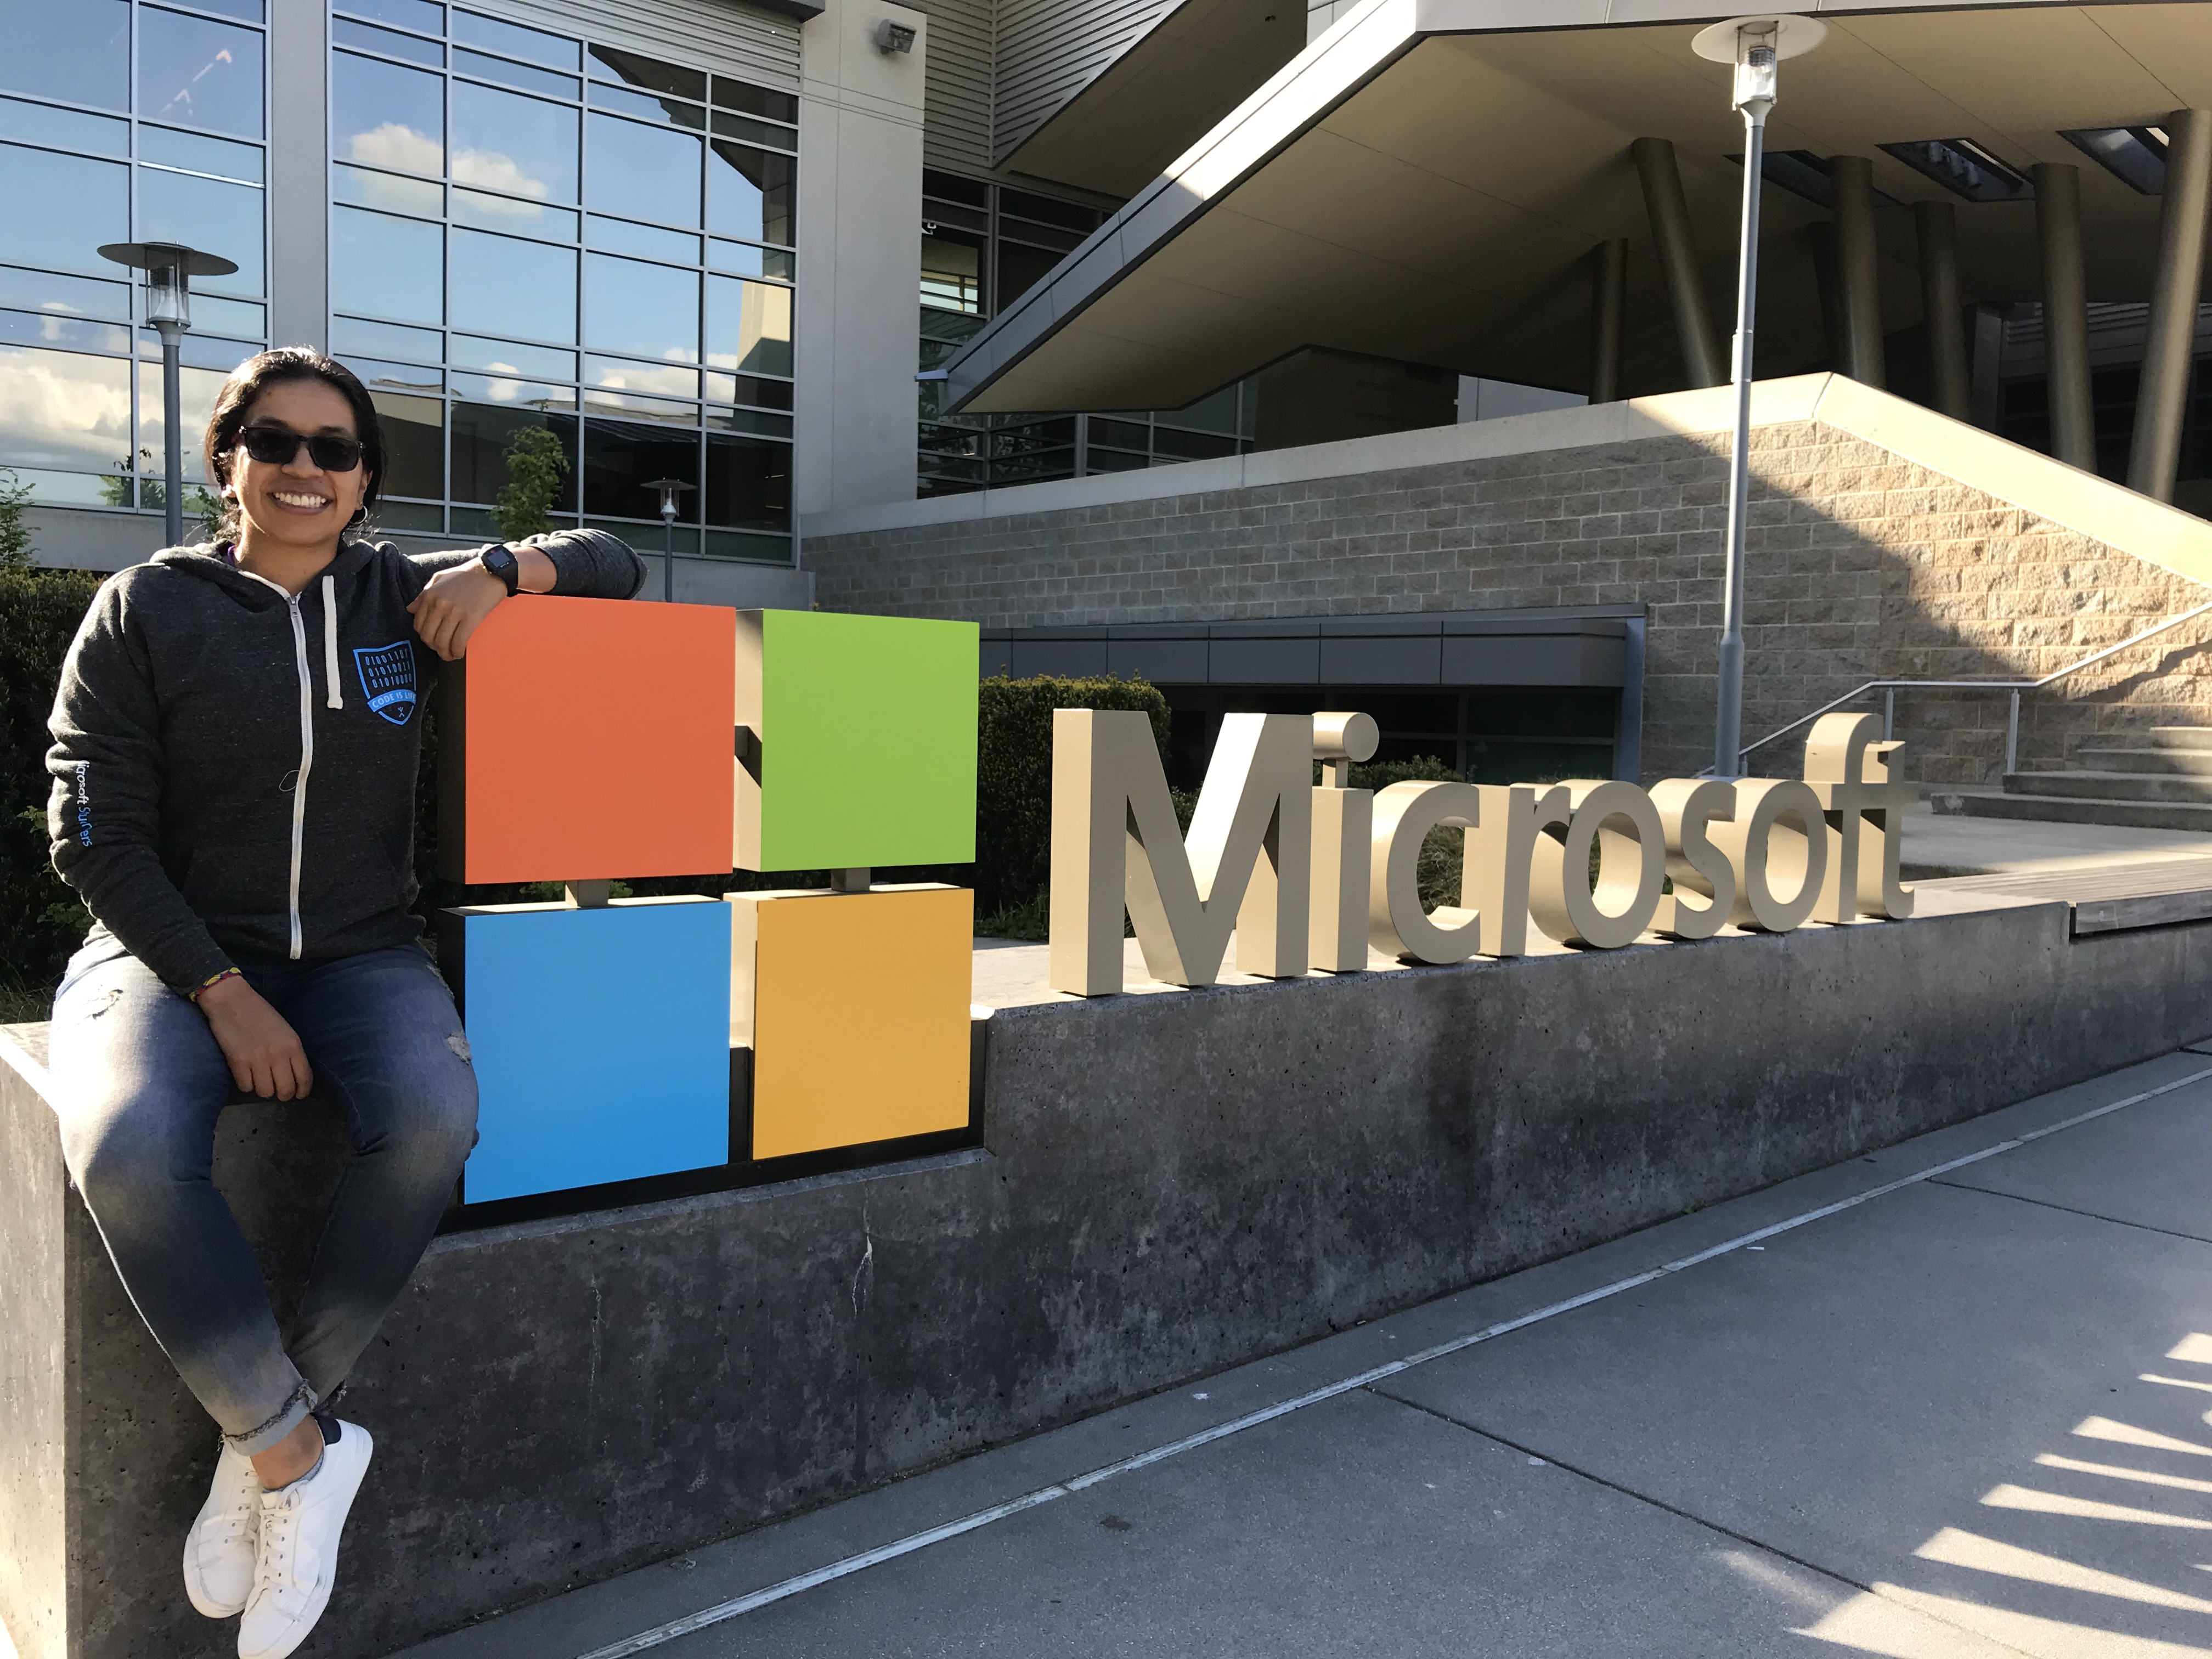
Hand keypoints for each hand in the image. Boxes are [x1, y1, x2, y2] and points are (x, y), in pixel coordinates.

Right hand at [196, 976, 314, 1099]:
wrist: (232, 1000)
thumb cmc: (259, 1013)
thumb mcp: (284, 1030)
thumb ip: (291, 1051)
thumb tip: (294, 1075)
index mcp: (293, 1045)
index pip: (304, 1078)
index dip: (302, 1091)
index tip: (299, 1095)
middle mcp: (278, 1054)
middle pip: (285, 1090)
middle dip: (283, 1095)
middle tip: (277, 1091)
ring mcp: (258, 1059)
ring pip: (265, 1092)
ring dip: (262, 1089)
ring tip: (259, 1079)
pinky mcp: (238, 1063)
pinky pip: (246, 1087)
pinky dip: (246, 1084)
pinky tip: (245, 1074)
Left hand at [407, 560, 508, 660]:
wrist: (491, 572)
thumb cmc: (467, 575)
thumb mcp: (440, 579)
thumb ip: (423, 595)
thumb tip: (411, 609)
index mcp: (430, 595)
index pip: (418, 624)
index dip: (425, 636)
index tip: (432, 640)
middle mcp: (439, 604)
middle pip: (429, 636)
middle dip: (434, 647)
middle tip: (441, 650)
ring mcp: (454, 612)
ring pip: (442, 642)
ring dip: (445, 653)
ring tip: (450, 654)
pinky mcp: (470, 618)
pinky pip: (458, 642)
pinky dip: (457, 651)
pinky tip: (459, 653)